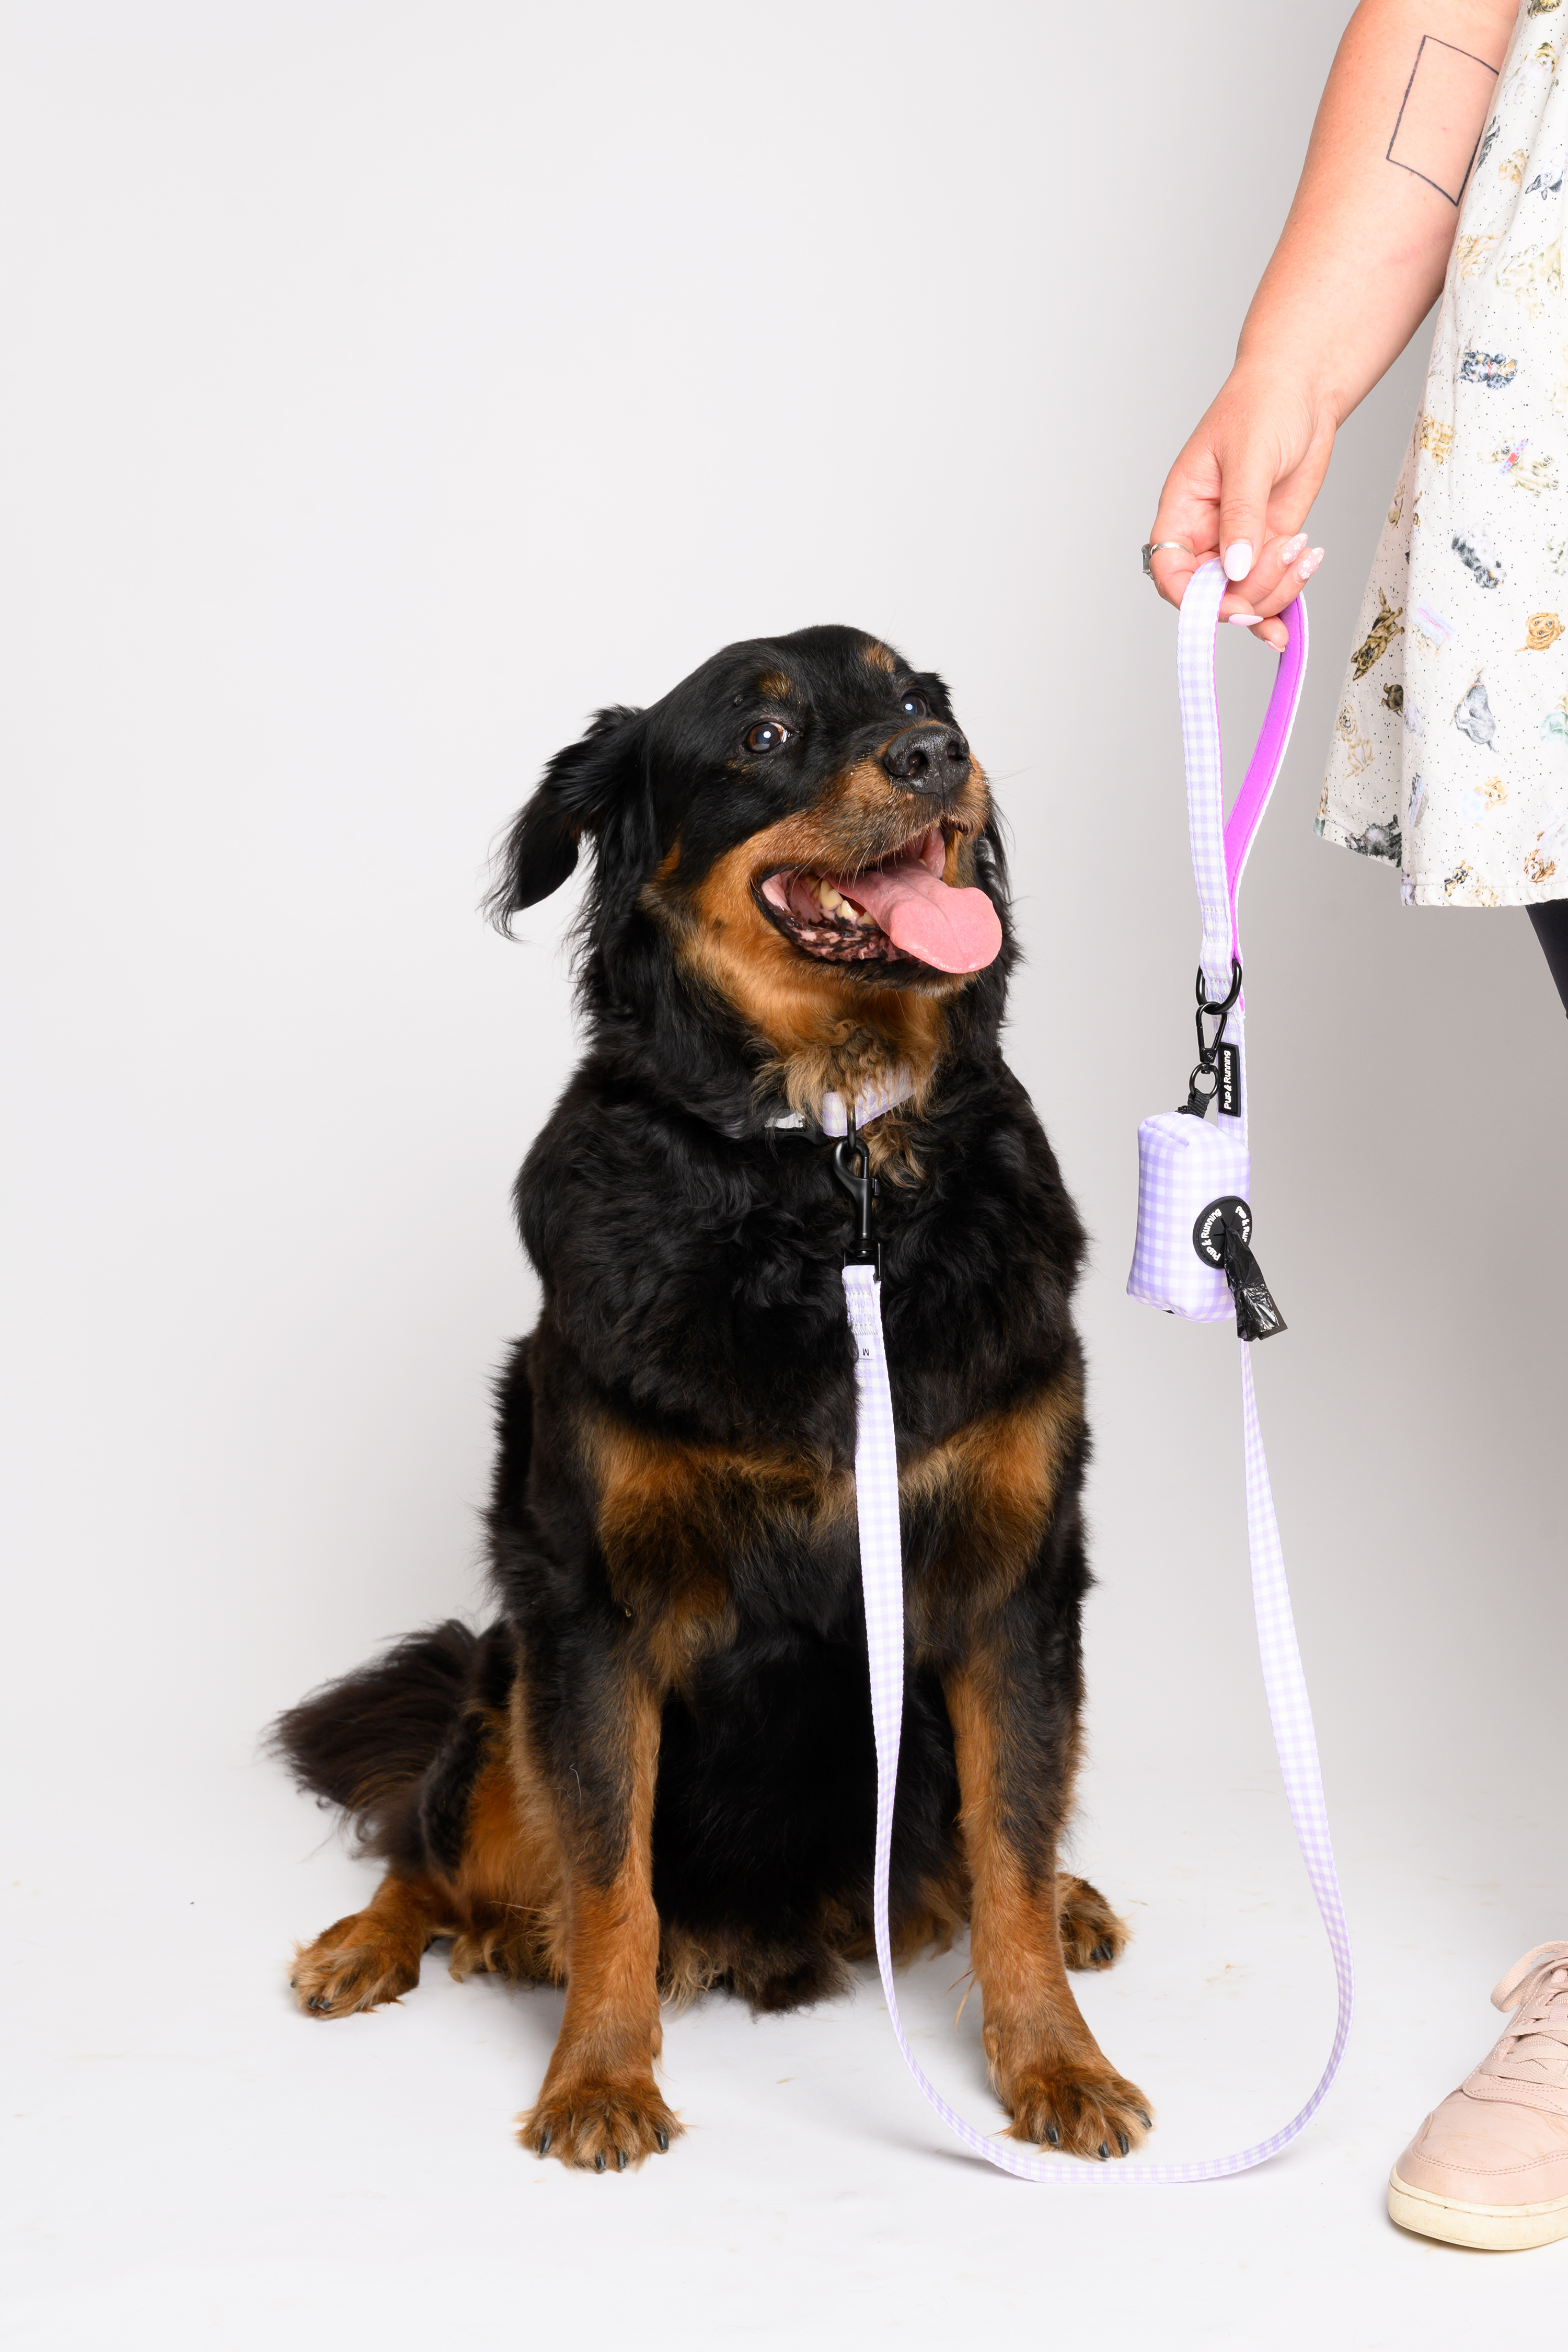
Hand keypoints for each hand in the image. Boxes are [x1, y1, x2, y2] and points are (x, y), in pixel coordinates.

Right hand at [1146, 361, 1335, 648]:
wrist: (1305, 388)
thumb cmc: (1264, 404)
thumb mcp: (1250, 456)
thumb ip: (1241, 515)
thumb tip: (1235, 568)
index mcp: (1183, 508)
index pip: (1169, 569)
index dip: (1191, 598)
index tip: (1227, 604)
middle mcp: (1206, 533)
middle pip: (1211, 593)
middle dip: (1246, 594)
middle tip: (1281, 564)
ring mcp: (1239, 542)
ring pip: (1245, 595)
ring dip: (1276, 590)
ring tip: (1304, 551)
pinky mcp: (1269, 543)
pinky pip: (1270, 586)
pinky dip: (1287, 597)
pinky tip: (1304, 579)